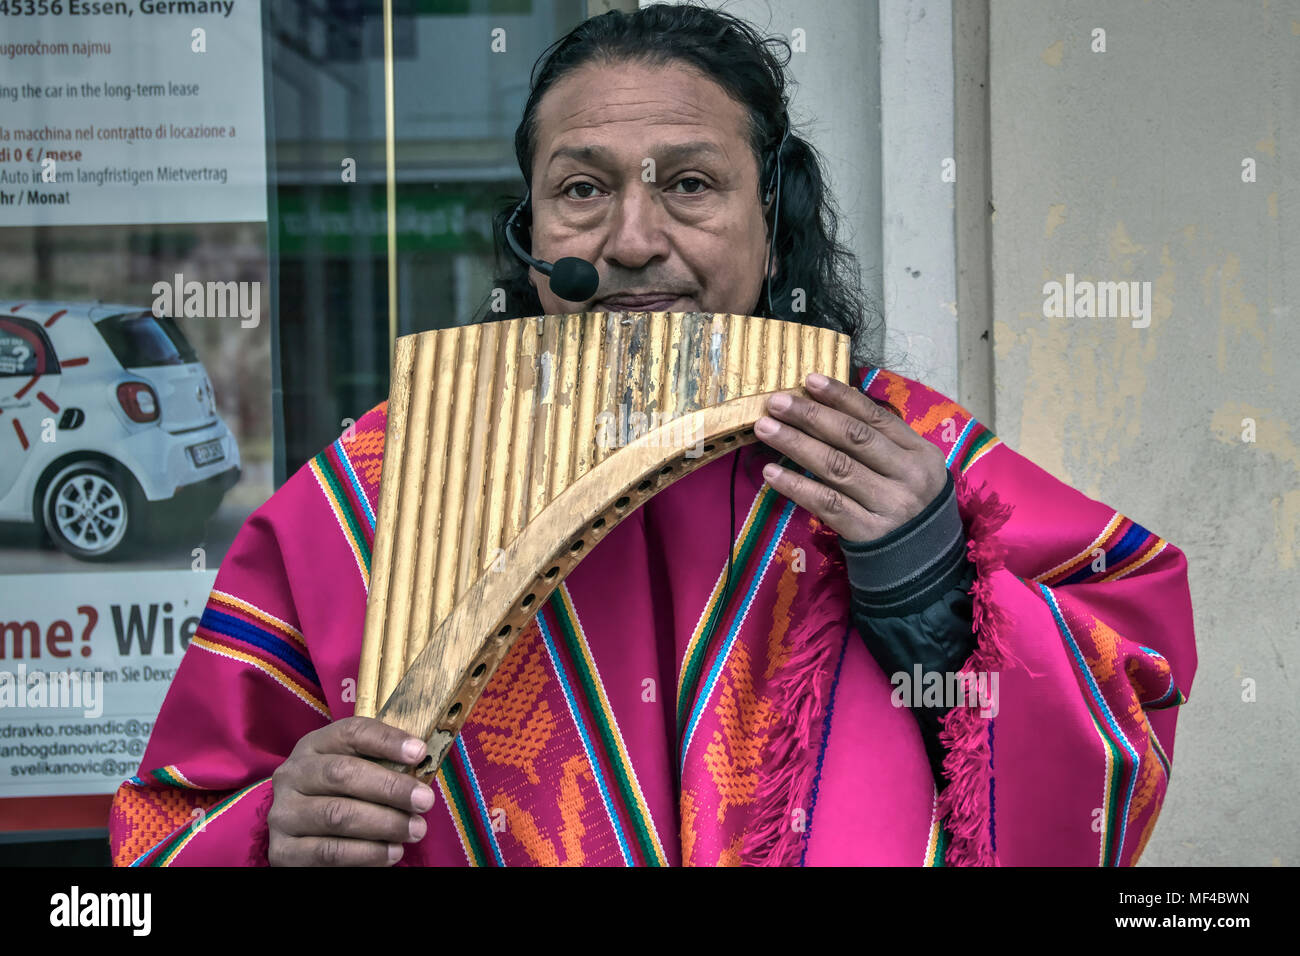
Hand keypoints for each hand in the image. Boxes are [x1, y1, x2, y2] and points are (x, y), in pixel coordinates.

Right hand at [268, 716, 433, 866]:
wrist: (305, 839)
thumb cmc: (343, 797)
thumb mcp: (357, 771)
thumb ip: (382, 764)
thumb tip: (422, 760)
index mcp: (313, 746)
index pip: (350, 733)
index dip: (386, 740)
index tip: (420, 753)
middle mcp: (292, 775)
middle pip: (342, 773)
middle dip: (390, 788)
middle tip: (424, 801)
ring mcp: (283, 813)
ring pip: (337, 814)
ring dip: (383, 823)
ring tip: (414, 830)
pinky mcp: (283, 851)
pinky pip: (328, 852)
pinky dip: (366, 854)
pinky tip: (392, 852)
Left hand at [753, 372, 948, 541]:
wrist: (926, 565)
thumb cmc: (910, 506)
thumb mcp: (911, 468)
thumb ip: (881, 441)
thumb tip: (828, 406)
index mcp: (919, 452)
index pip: (875, 417)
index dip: (841, 397)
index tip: (809, 380)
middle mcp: (908, 476)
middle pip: (853, 438)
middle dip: (811, 416)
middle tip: (776, 402)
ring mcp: (889, 505)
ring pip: (836, 467)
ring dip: (796, 445)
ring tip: (766, 429)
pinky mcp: (869, 533)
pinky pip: (827, 504)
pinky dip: (797, 487)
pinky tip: (772, 474)